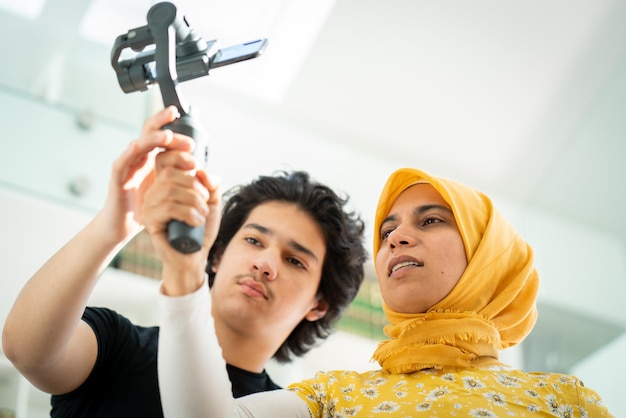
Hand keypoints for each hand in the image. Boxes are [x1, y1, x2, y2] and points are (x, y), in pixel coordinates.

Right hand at [97, 106, 193, 244]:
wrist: (122, 226)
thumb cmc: (146, 208)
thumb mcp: (169, 192)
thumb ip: (183, 180)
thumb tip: (201, 171)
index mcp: (152, 160)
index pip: (164, 138)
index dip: (176, 133)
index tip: (192, 133)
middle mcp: (139, 159)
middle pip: (152, 136)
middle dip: (170, 135)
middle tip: (188, 143)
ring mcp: (127, 167)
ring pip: (138, 145)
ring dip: (153, 140)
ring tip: (166, 137)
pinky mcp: (116, 180)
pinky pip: (120, 164)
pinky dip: (127, 154)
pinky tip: (136, 147)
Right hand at [142, 143, 221, 294]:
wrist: (194, 257)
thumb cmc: (201, 230)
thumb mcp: (212, 202)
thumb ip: (211, 184)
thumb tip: (201, 171)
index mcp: (166, 184)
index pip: (164, 159)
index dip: (178, 156)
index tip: (196, 165)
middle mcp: (154, 192)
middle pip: (170, 174)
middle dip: (195, 186)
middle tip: (205, 203)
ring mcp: (149, 206)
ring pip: (170, 190)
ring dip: (194, 201)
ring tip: (202, 215)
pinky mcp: (150, 221)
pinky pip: (168, 208)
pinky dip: (188, 212)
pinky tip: (196, 222)